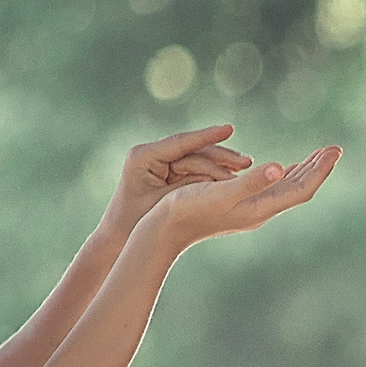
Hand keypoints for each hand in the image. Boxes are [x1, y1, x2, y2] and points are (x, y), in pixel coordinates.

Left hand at [100, 125, 253, 237]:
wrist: (117, 237)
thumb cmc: (136, 224)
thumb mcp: (165, 204)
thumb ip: (189, 186)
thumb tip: (220, 176)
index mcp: (143, 157)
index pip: (181, 142)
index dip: (207, 136)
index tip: (230, 129)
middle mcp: (149, 154)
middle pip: (191, 149)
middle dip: (220, 155)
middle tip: (247, 162)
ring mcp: (156, 161)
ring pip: (194, 158)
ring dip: (219, 163)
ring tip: (246, 167)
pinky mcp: (164, 170)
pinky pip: (192, 167)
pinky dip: (210, 171)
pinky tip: (232, 173)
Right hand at [144, 145, 340, 250]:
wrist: (164, 230)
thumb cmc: (188, 209)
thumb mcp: (220, 192)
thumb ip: (251, 181)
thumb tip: (280, 167)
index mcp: (260, 207)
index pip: (300, 189)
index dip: (320, 170)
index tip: (335, 150)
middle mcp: (260, 211)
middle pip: (299, 189)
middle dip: (318, 168)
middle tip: (335, 148)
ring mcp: (251, 211)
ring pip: (286, 189)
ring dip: (304, 171)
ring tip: (318, 156)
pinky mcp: (240, 207)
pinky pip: (271, 190)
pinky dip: (284, 176)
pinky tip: (283, 170)